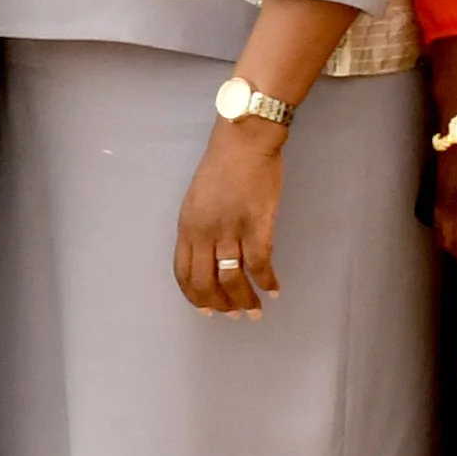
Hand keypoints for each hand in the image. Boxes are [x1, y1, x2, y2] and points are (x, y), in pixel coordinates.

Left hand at [174, 109, 287, 314]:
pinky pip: (260, 264)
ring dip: (244, 300)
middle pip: (205, 283)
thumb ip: (199, 228)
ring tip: (254, 310)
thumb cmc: (222, 165)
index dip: (194, 297)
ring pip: (232, 279)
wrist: (244, 140)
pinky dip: (267, 282)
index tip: (206, 310)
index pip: (183, 273)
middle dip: (220, 305)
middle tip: (234, 315)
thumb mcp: (197, 199)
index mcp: (186, 226)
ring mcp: (230, 229)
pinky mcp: (257, 224)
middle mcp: (204, 231)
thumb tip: (209, 256)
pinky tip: (273, 289)